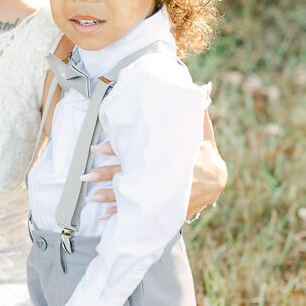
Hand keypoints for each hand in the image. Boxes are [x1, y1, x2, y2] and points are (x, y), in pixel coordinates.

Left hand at [87, 113, 228, 222]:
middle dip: (108, 176)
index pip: (139, 152)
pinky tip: (106, 218)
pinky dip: (123, 215)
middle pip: (131, 175)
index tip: (98, 147)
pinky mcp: (161, 207)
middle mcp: (164, 176)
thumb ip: (198, 112)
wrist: (218, 182)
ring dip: (111, 199)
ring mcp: (162, 194)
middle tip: (87, 176)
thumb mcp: (203, 132)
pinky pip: (138, 213)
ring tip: (91, 198)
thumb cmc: (207, 153)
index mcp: (169, 157)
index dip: (117, 149)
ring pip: (133, 197)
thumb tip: (203, 87)